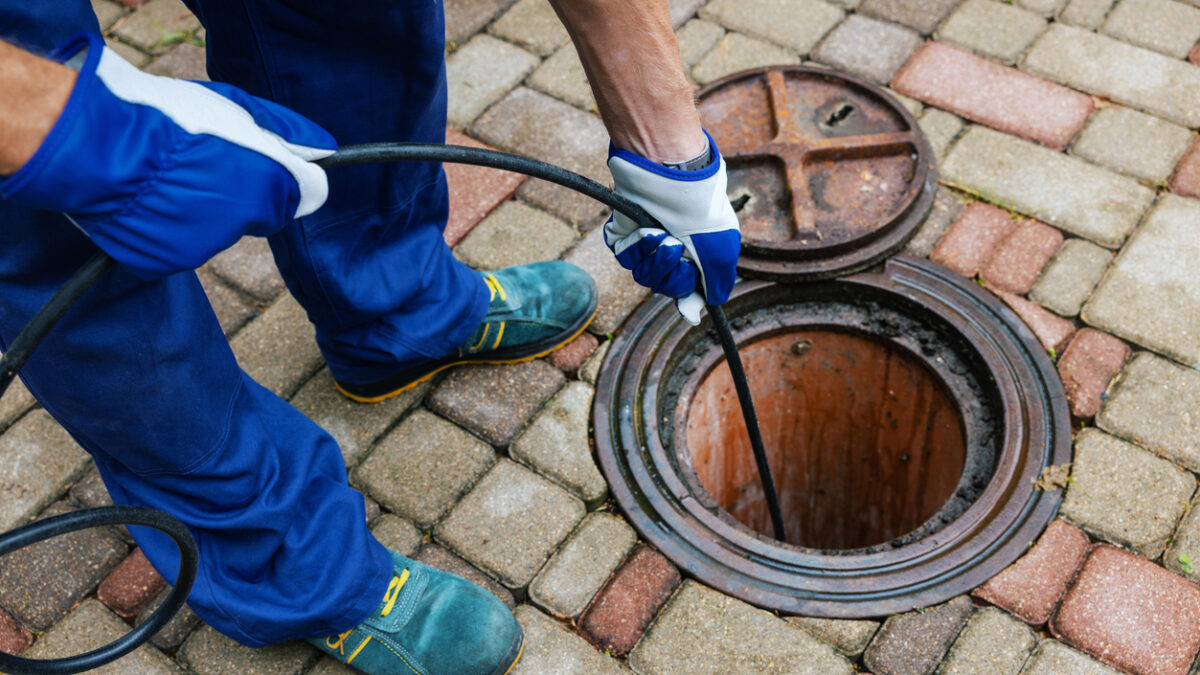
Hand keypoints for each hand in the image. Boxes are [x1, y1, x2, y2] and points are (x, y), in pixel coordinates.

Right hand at [0, 32, 334, 278]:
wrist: (97, 144)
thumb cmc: (166, 116)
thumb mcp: (235, 108)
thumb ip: (286, 132)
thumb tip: (325, 150)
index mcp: (269, 182)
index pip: (305, 193)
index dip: (281, 175)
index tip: (260, 163)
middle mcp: (245, 221)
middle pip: (260, 214)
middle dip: (241, 195)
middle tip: (202, 164)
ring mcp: (206, 245)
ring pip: (218, 231)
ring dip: (202, 210)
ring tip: (165, 177)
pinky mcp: (168, 261)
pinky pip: (179, 245)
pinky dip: (168, 229)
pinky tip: (147, 200)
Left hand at [603, 131, 740, 324]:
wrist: (672, 175)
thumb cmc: (701, 210)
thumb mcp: (721, 250)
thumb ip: (717, 283)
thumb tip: (705, 307)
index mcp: (696, 254)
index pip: (687, 289)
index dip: (685, 297)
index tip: (686, 303)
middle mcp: (671, 250)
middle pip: (664, 286)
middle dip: (672, 273)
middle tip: (678, 249)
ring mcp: (648, 242)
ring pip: (644, 275)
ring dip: (655, 259)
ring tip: (663, 235)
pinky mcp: (625, 233)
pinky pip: (626, 258)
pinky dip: (638, 247)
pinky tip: (648, 230)